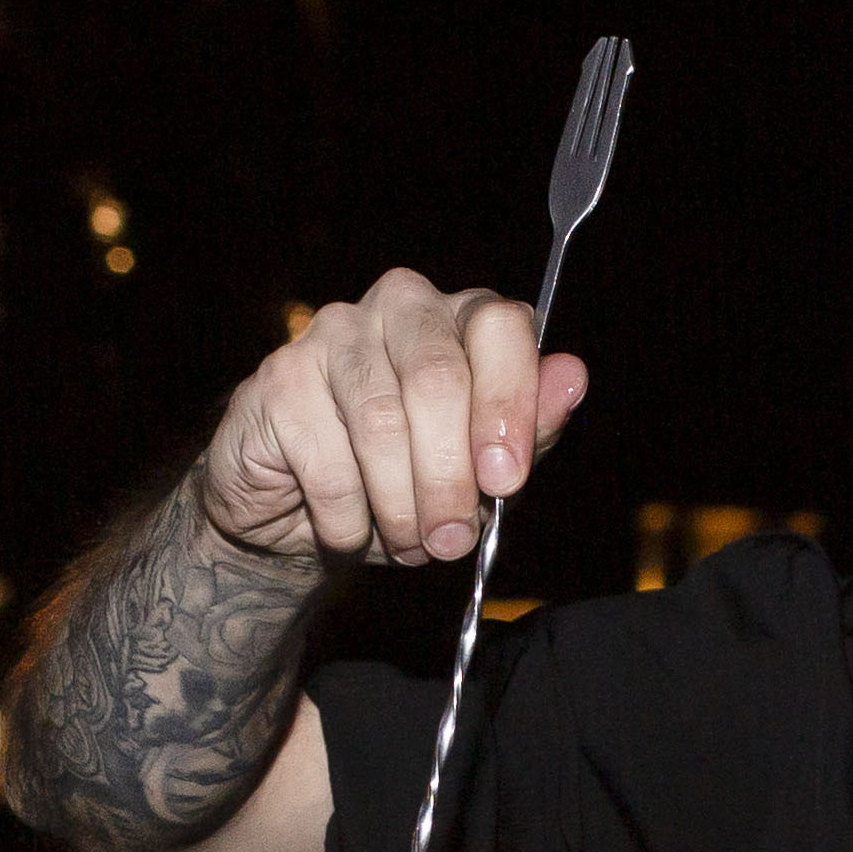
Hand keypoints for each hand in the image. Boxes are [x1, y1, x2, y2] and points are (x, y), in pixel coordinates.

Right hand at [196, 268, 592, 568]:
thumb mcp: (479, 470)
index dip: (508, 405)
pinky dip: (346, 516)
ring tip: (409, 545)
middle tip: (451, 540)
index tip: (505, 480)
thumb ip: (528, 429)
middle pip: (438, 378)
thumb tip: (572, 377)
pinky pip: (326, 458)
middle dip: (451, 476)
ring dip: (400, 505)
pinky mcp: (280, 377)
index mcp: (461, 316)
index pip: (500, 326)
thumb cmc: (402, 483)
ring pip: (381, 423)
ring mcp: (333, 334)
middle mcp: (399, 306)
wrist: (297, 515)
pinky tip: (349, 531)